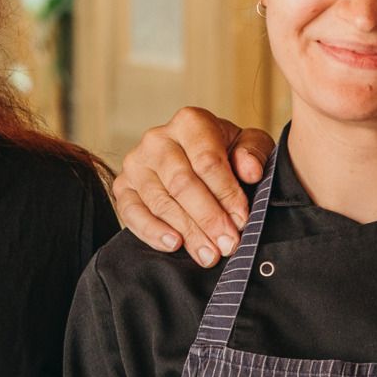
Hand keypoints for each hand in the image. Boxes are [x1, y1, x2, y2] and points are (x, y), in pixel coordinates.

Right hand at [112, 110, 272, 266]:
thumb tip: (250, 170)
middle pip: (182, 183)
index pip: (207, 161)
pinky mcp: (123, 187)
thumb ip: (253, 153)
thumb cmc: (226, 154)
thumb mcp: (248, 146)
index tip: (241, 220)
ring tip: (209, 254)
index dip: (226, 194)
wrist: (196, 162)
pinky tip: (174, 244)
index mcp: (190, 122)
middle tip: (227, 244)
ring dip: (187, 232)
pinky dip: (152, 231)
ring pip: (160, 202)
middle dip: (208, 218)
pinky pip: (131, 213)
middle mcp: (158, 139)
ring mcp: (136, 163)